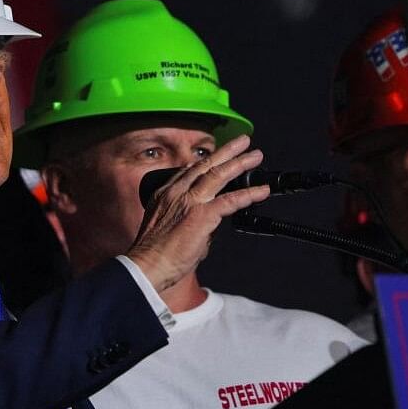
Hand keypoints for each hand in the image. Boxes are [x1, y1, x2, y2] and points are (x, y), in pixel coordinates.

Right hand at [127, 135, 268, 290]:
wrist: (146, 266)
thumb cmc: (154, 255)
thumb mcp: (167, 228)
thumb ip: (190, 222)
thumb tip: (211, 228)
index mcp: (164, 194)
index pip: (188, 171)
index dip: (205, 162)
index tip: (217, 157)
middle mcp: (176, 192)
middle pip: (205, 165)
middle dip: (226, 151)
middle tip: (242, 142)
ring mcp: (189, 202)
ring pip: (218, 174)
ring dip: (239, 163)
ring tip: (254, 156)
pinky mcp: (202, 215)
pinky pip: (231, 200)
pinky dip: (248, 194)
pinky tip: (261, 191)